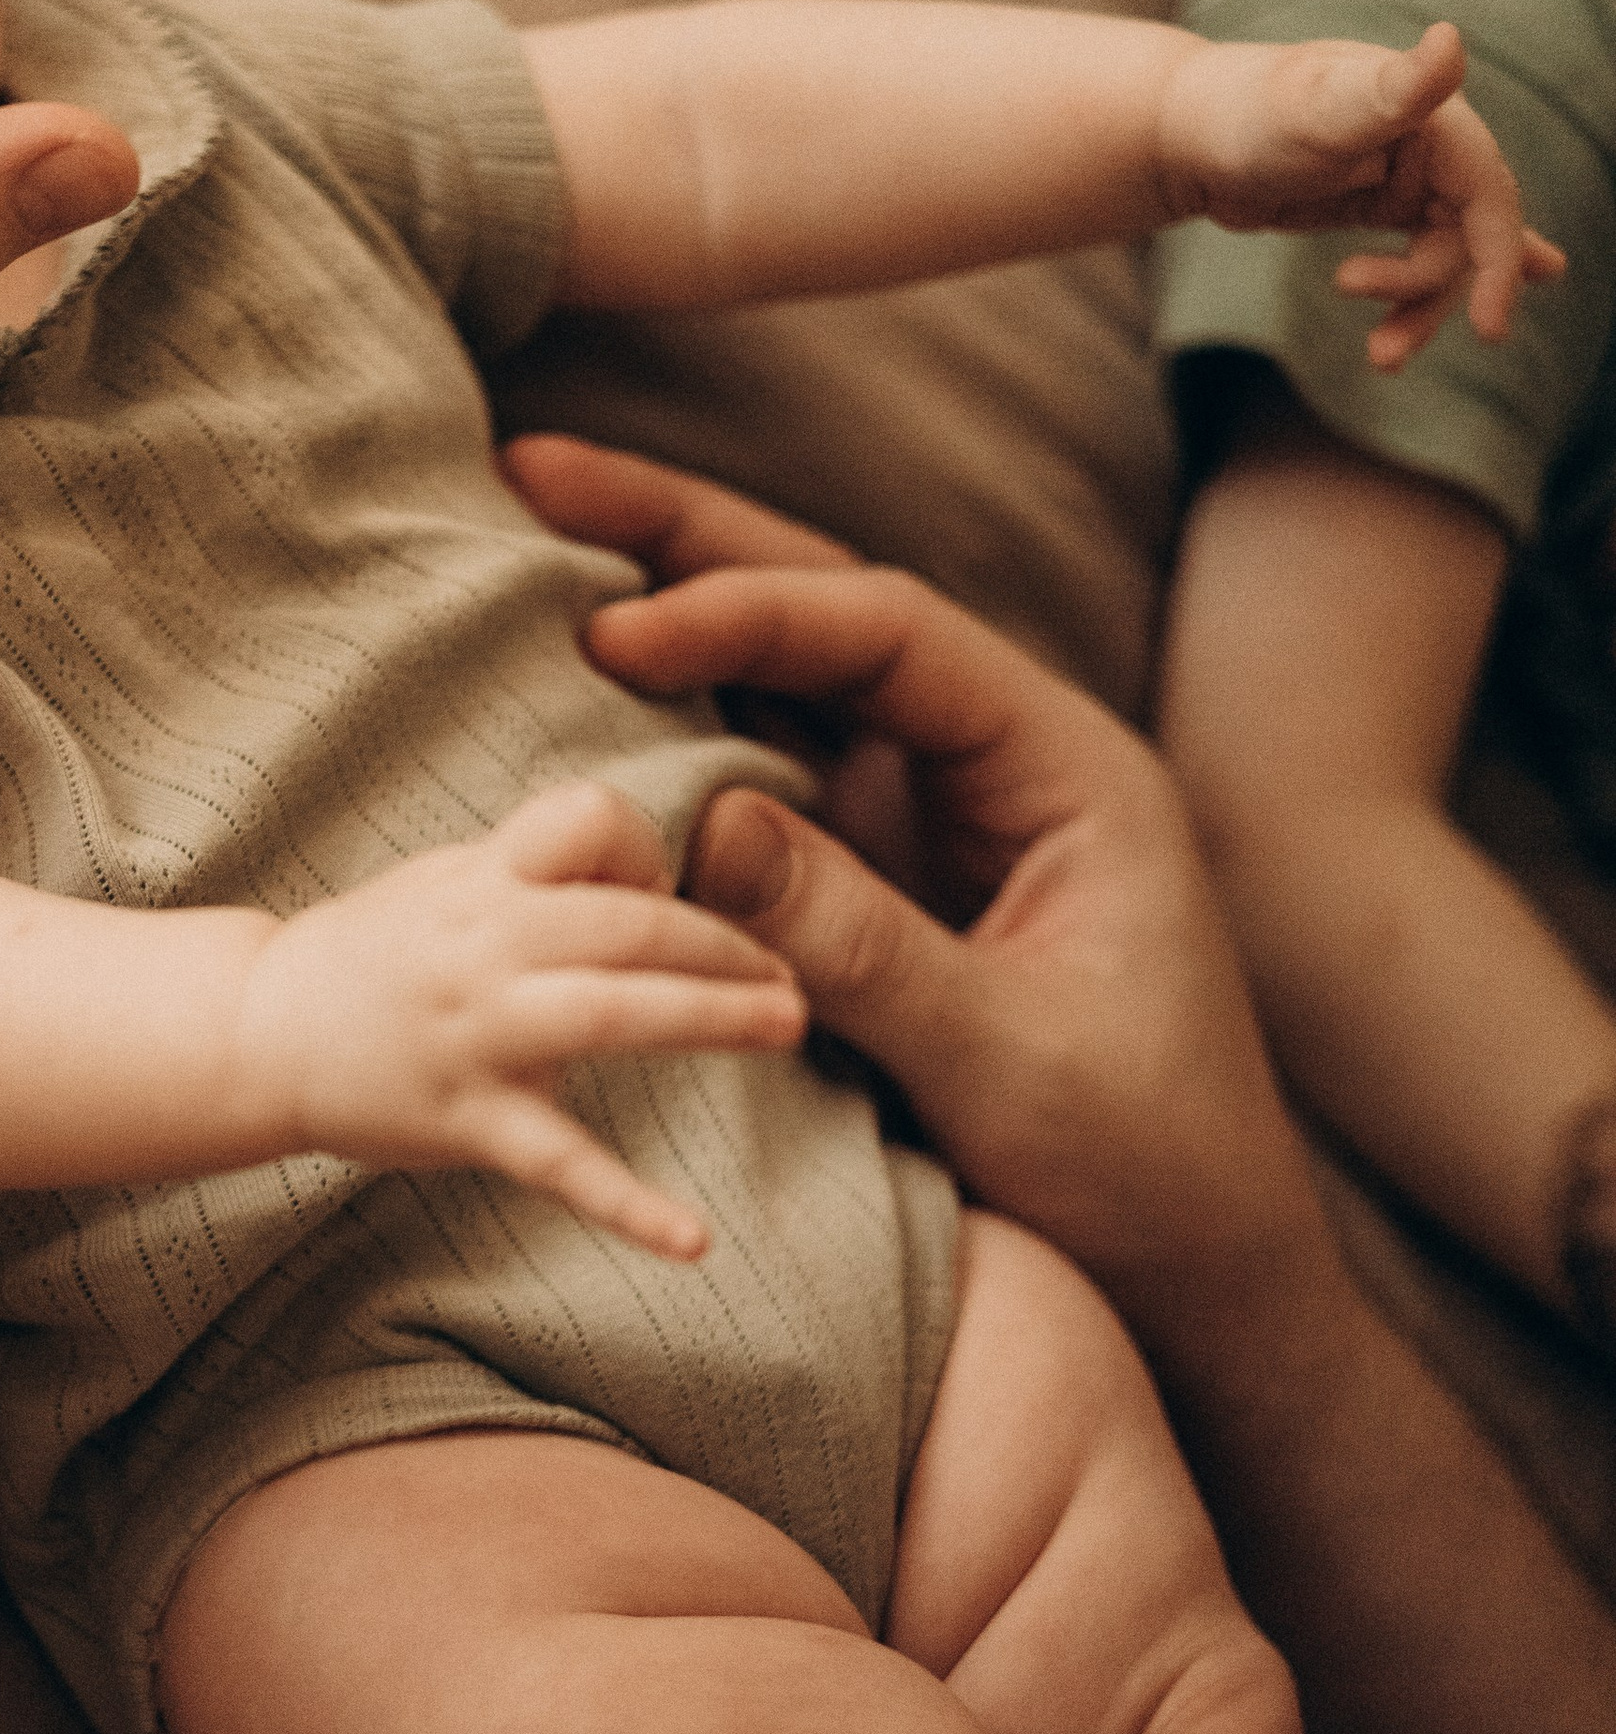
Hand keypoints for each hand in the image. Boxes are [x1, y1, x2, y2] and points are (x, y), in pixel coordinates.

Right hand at [233, 779, 804, 1258]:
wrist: (258, 1026)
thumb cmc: (379, 949)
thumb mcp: (455, 878)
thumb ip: (549, 869)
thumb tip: (657, 868)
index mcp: (486, 878)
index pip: (591, 823)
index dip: (649, 849)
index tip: (673, 891)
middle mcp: (483, 944)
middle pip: (627, 924)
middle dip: (724, 944)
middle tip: (793, 978)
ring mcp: (475, 1032)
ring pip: (608, 1013)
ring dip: (707, 1016)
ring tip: (786, 1023)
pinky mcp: (465, 1119)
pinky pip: (557, 1164)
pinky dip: (628, 1205)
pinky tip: (693, 1241)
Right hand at [500, 435, 1330, 1343]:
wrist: (1196, 1264)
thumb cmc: (1135, 1163)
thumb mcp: (997, 1058)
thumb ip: (858, 943)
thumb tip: (702, 823)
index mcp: (1064, 770)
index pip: (890, 635)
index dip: (750, 611)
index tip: (618, 629)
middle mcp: (1001, 761)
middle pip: (832, 609)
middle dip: (689, 539)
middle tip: (541, 468)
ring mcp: (940, 814)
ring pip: (793, 674)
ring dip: (672, 607)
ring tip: (537, 536)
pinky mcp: (892, 878)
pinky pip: (775, 770)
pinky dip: (681, 721)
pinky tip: (587, 687)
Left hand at [1155, 21, 1563, 368]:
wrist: (1188, 132)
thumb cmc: (1251, 111)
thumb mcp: (1321, 107)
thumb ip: (1391, 88)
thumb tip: (1450, 40)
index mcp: (1436, 119)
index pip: (1489, 198)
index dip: (1500, 261)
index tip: (1490, 329)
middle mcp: (1433, 146)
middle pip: (1468, 239)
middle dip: (1429, 299)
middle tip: (1381, 355)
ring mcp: (1408, 178)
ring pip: (1440, 259)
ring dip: (1414, 309)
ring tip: (1378, 360)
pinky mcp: (1378, 205)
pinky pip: (1419, 254)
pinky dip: (1431, 287)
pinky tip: (1477, 303)